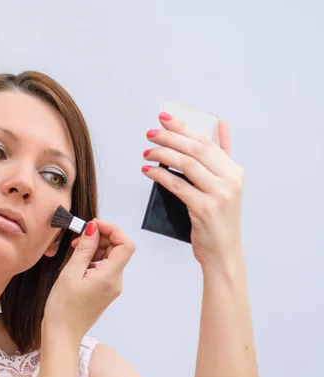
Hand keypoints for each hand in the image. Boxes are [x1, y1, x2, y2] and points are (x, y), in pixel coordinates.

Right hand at [42, 219, 135, 343]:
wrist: (62, 334)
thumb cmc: (63, 308)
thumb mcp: (70, 273)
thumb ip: (85, 249)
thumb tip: (93, 229)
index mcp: (110, 277)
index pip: (125, 245)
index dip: (112, 230)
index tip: (94, 225)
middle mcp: (116, 282)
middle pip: (119, 249)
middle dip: (101, 237)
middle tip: (79, 238)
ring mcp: (112, 287)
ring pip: (111, 257)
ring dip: (96, 248)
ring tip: (75, 250)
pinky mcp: (105, 290)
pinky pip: (105, 267)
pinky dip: (93, 259)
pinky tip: (78, 262)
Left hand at [142, 112, 244, 266]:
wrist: (223, 253)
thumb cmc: (218, 220)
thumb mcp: (225, 186)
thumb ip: (222, 156)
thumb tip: (220, 125)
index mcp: (234, 171)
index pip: (206, 141)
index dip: (183, 127)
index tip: (165, 118)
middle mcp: (230, 179)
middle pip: (195, 149)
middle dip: (170, 137)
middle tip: (150, 134)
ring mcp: (219, 194)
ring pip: (186, 164)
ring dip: (162, 154)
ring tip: (147, 152)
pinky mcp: (205, 209)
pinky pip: (177, 185)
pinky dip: (160, 175)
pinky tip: (148, 171)